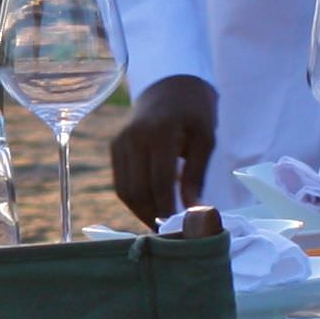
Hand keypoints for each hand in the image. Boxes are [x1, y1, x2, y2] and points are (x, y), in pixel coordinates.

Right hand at [110, 77, 215, 225]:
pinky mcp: (114, 147)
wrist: (168, 84)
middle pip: (137, 190)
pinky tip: (152, 207)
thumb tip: (193, 209)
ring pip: (125, 190)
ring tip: (162, 225)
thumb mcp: (205, 139)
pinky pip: (120, 182)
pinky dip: (134, 200)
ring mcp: (120, 142)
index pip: (159, 181)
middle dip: (153, 216)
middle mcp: (133, 137)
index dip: (169, 208)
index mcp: (160, 132)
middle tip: (171, 235)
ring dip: (142, 212)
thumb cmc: (194, 111)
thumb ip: (196, 175)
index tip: (181, 229)